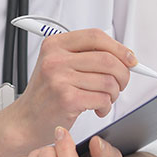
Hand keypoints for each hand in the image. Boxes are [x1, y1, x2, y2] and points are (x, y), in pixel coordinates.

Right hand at [9, 29, 135, 144]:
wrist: (26, 120)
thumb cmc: (46, 94)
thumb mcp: (58, 65)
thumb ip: (86, 55)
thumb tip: (124, 56)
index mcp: (54, 45)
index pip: (96, 36)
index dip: (119, 48)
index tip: (130, 59)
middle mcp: (55, 59)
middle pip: (107, 59)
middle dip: (123, 74)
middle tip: (121, 84)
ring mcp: (59, 78)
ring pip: (108, 81)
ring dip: (113, 94)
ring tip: (104, 99)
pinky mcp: (66, 99)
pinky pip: (102, 99)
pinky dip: (106, 106)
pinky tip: (97, 109)